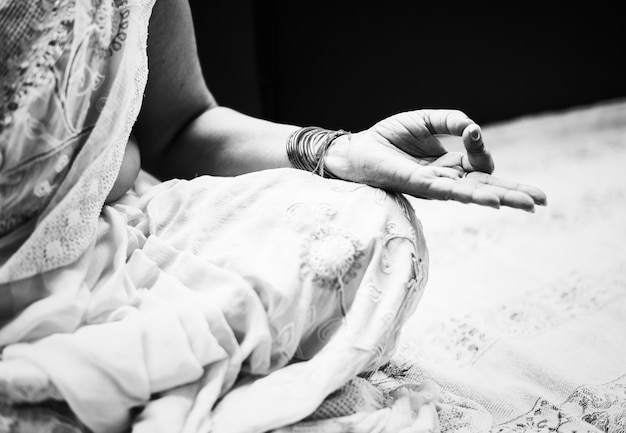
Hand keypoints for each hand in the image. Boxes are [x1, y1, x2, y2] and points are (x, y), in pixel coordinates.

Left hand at [326, 109, 546, 210]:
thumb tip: (474, 127)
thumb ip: (451, 121)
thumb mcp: (424, 121)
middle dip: (514, 193)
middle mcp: (445, 180)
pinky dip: (471, 194)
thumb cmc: (388, 138)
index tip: (471, 131)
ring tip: (528, 205)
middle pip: (486, 187)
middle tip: (542, 201)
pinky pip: (450, 191)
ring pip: (473, 193)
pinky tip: (490, 200)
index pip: (479, 163)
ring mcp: (434, 186)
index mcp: (448, 166)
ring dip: (501, 198)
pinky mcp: (419, 185)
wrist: (356, 150)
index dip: (481, 147)